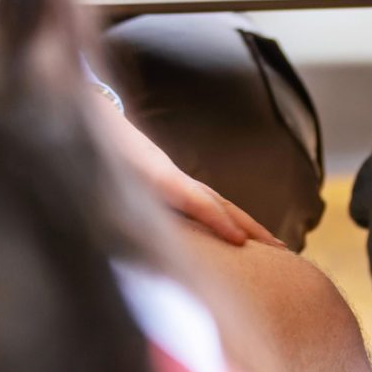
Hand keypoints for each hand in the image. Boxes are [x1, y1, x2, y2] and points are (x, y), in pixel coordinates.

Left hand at [91, 85, 282, 247]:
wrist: (90, 120)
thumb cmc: (90, 156)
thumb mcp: (97, 182)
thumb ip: (113, 208)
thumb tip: (119, 243)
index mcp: (155, 178)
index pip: (195, 201)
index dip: (217, 221)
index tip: (240, 243)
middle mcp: (172, 177)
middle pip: (220, 203)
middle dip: (251, 227)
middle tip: (282, 251)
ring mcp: (176, 178)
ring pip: (220, 202)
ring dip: (248, 225)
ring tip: (275, 246)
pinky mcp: (172, 182)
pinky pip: (209, 202)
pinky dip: (230, 218)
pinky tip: (241, 235)